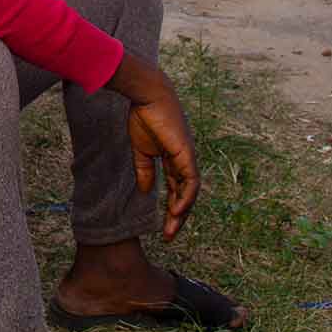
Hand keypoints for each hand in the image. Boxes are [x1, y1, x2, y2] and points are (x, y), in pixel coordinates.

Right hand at [108, 52, 200, 240]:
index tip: (162, 226)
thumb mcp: (141, 149)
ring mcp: (187, 158)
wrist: (148, 96)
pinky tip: (176, 211)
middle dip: (178, 216)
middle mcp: (184, 161)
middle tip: (169, 236)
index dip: (171, 207)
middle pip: (185, 195)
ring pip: (190, 192)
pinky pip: (191, 182)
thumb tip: (147, 192)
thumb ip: (144, 170)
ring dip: (182, 212)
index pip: (177, 189)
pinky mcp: (187, 155)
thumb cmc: (143, 116)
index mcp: (173, 159)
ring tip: (171, 229)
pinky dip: (185, 198)